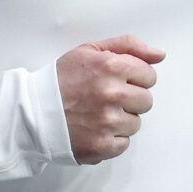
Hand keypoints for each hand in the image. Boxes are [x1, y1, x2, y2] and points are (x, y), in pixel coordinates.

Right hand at [57, 35, 163, 165]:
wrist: (32, 112)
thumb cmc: (61, 80)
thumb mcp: (90, 51)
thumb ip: (128, 46)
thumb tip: (160, 55)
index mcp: (111, 66)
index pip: (149, 75)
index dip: (134, 78)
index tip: (117, 81)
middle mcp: (112, 93)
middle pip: (146, 100)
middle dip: (129, 99)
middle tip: (105, 98)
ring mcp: (108, 121)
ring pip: (136, 123)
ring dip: (120, 120)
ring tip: (97, 114)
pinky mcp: (102, 145)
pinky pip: (124, 143)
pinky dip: (111, 139)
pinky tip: (94, 128)